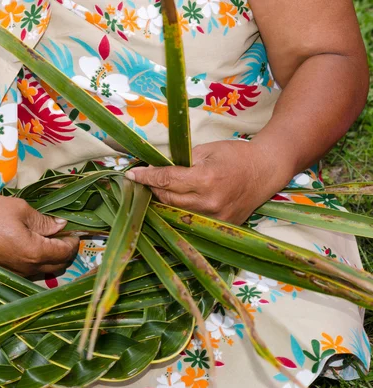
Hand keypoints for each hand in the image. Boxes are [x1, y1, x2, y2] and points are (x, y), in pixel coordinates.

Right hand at [0, 192, 78, 276]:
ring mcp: (15, 274)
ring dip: (52, 258)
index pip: (65, 252)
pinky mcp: (4, 274)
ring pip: (45, 272)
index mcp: (34, 252)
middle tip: (64, 234)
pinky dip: (38, 263)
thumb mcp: (21, 210)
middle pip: (59, 266)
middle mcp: (27, 269)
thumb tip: (62, 227)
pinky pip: (30, 273)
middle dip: (66, 252)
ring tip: (48, 239)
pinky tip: (31, 247)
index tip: (74, 229)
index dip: (73, 241)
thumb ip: (44, 221)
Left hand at [125, 140, 293, 223]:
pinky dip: (179, 213)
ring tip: (156, 191)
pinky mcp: (220, 226)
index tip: (131, 174)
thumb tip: (154, 169)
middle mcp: (208, 202)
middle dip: (152, 189)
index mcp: (205, 179)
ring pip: (175, 213)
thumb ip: (180, 161)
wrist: (266, 171)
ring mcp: (215, 218)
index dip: (146, 177)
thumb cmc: (236, 156)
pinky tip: (173, 204)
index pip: (165, 180)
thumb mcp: (206, 150)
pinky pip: (191, 221)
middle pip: (166, 199)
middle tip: (144, 180)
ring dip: (162, 202)